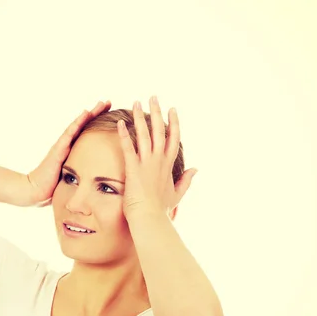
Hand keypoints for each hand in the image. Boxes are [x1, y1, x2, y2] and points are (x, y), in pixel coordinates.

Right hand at [27, 100, 111, 206]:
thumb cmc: (52, 186)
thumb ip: (79, 173)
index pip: (86, 132)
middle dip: (96, 113)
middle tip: (108, 102)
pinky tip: (85, 114)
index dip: (97, 122)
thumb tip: (94, 178)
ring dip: (89, 114)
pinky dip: (77, 123)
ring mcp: (61, 145)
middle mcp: (66, 144)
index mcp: (71, 150)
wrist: (35, 190)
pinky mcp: (58, 150)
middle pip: (83, 125)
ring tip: (100, 104)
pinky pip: (69, 134)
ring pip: (77, 125)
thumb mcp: (70, 178)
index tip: (110, 112)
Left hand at [117, 96, 196, 218]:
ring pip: (144, 134)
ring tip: (136, 102)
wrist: (150, 218)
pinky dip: (124, 134)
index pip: (174, 138)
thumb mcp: (177, 194)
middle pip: (160, 130)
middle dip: (157, 112)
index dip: (173, 122)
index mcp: (169, 164)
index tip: (172, 109)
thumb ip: (186, 180)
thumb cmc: (161, 209)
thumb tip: (196, 169)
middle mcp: (159, 160)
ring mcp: (147, 163)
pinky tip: (120, 122)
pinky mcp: (133, 168)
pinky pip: (128, 147)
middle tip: (153, 96)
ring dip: (140, 117)